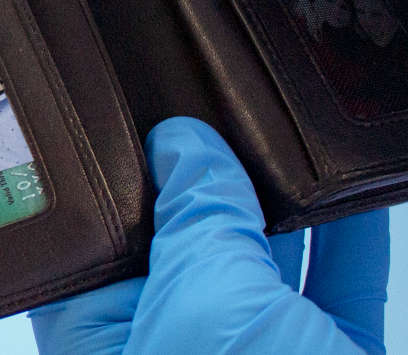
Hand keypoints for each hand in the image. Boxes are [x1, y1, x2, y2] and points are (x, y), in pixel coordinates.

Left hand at [29, 117, 388, 352]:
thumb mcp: (211, 307)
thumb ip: (196, 222)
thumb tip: (183, 146)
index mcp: (110, 340)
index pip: (101, 244)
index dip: (123, 183)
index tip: (147, 123)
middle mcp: (174, 346)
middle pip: (185, 246)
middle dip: (204, 185)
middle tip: (218, 115)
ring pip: (262, 265)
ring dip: (277, 207)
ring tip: (276, 142)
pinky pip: (331, 291)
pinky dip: (341, 243)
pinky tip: (346, 196)